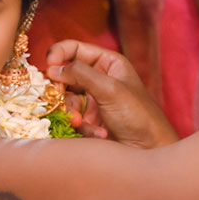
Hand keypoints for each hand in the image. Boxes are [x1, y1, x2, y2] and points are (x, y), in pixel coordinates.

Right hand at [46, 40, 178, 149]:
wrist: (149, 150)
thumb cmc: (138, 115)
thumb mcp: (109, 89)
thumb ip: (80, 74)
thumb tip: (52, 68)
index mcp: (108, 63)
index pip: (75, 49)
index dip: (59, 54)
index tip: (48, 67)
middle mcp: (99, 78)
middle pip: (66, 75)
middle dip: (61, 89)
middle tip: (57, 97)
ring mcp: (94, 100)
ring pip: (66, 99)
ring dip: (72, 112)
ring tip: (81, 122)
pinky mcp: (90, 120)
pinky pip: (74, 118)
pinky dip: (83, 127)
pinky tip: (100, 135)